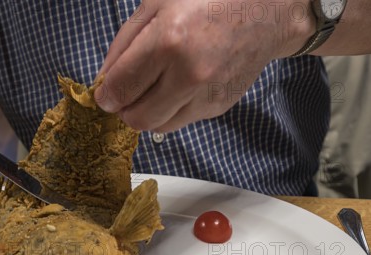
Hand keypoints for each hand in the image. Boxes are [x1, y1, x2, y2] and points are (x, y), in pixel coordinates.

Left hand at [95, 0, 312, 131]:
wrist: (266, 10)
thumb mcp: (157, 2)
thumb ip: (123, 44)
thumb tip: (104, 81)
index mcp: (168, 42)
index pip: (120, 89)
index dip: (105, 95)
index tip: (105, 92)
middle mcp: (188, 75)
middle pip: (136, 118)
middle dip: (124, 108)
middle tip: (127, 91)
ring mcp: (206, 95)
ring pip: (157, 127)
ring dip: (147, 112)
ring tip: (154, 86)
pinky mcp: (218, 107)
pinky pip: (180, 121)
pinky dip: (170, 109)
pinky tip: (178, 84)